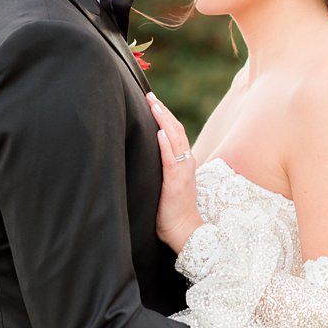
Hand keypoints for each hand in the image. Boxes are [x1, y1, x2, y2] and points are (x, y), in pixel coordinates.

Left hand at [147, 92, 201, 253]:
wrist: (185, 231)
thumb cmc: (171, 212)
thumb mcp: (166, 185)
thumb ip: (160, 170)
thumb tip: (141, 158)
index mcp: (184, 163)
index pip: (175, 133)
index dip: (165, 117)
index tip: (153, 102)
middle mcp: (186, 163)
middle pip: (176, 130)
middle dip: (162, 111)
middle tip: (149, 95)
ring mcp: (182, 171)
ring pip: (175, 140)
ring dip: (164, 121)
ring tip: (154, 105)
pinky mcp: (176, 182)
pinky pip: (171, 159)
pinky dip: (166, 144)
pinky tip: (158, 132)